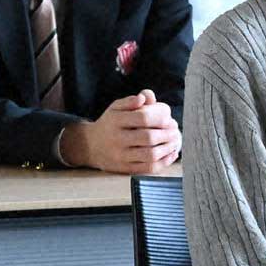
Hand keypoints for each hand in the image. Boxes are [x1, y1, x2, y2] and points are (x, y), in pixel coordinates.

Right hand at [60, 90, 180, 173]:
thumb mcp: (115, 108)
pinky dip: (164, 162)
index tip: (169, 117)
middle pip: (149, 137)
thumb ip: (131, 101)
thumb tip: (145, 96)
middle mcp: (117, 139)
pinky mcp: (125, 169)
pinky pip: (148, 168)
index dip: (161, 116)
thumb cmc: (110, 124)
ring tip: (175, 141)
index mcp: (116, 121)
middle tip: (175, 129)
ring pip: (150, 155)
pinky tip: (171, 154)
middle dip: (167, 133)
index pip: (143, 117)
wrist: (90, 146)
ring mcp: (121, 156)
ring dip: (168, 148)